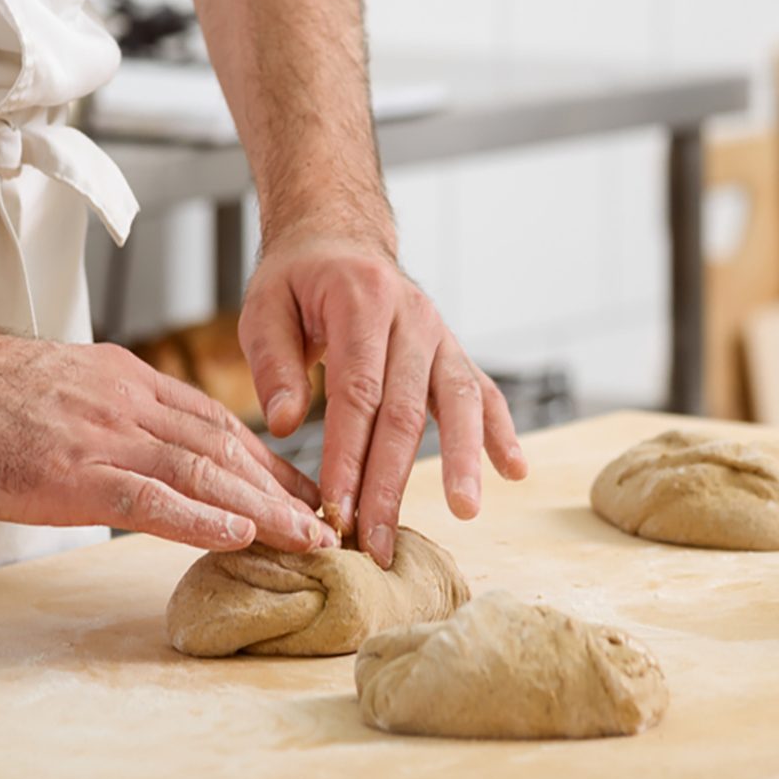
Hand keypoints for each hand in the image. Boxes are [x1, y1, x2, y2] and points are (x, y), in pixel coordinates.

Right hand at [0, 317, 335, 553]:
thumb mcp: (66, 383)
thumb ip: (111, 408)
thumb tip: (140, 443)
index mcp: (128, 382)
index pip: (216, 421)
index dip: (265, 458)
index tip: (299, 487)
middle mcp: (129, 404)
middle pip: (225, 446)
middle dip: (282, 487)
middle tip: (326, 521)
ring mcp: (103, 437)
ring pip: (203, 471)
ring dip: (264, 508)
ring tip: (310, 539)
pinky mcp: (70, 473)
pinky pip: (148, 498)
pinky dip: (199, 518)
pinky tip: (239, 535)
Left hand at [239, 232, 527, 567]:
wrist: (339, 236)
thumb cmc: (298, 278)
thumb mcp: (265, 305)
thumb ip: (273, 362)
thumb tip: (285, 425)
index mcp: (361, 300)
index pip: (358, 391)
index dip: (348, 455)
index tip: (336, 511)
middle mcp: (411, 315)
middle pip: (406, 409)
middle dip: (391, 481)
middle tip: (377, 542)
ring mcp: (439, 332)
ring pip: (458, 400)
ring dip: (462, 459)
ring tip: (464, 512)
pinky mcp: (451, 349)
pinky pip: (481, 390)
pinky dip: (499, 429)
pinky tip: (513, 470)